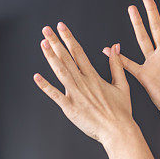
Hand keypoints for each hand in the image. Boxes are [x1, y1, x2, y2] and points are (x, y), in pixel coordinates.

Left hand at [33, 23, 133, 144]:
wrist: (118, 131)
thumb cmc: (121, 112)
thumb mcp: (122, 85)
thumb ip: (116, 65)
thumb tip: (115, 47)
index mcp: (94, 77)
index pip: (79, 52)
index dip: (69, 38)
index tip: (61, 27)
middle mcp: (83, 83)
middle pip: (67, 58)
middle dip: (56, 42)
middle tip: (46, 30)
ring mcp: (76, 95)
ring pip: (61, 72)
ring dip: (51, 57)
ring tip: (43, 44)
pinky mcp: (70, 108)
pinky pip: (56, 95)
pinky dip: (46, 86)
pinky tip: (37, 77)